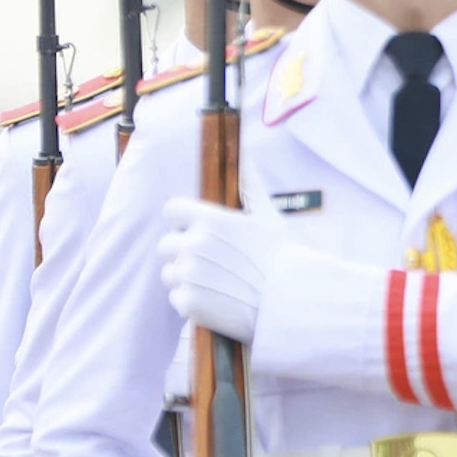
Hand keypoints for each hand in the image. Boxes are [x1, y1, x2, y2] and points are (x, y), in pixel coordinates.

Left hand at [160, 198, 278, 341]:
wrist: (290, 301)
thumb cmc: (281, 257)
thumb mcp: (267, 217)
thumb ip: (249, 185)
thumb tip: (244, 153)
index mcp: (209, 220)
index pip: (172, 211)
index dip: (184, 222)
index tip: (198, 232)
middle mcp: (194, 245)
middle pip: (167, 245)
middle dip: (184, 253)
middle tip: (213, 264)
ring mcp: (188, 275)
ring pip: (170, 273)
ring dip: (186, 278)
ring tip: (217, 284)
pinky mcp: (188, 302)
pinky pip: (177, 298)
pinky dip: (192, 301)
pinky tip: (217, 301)